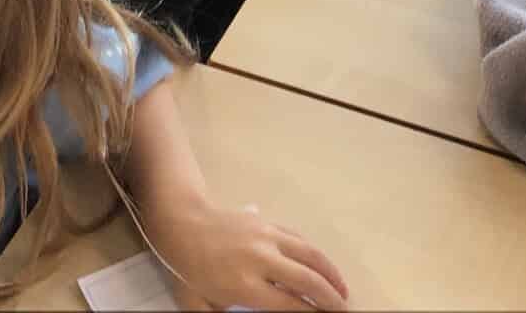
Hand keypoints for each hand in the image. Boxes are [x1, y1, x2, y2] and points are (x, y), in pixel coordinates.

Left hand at [147, 198, 348, 311]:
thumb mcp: (200, 307)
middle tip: (345, 312)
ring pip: (310, 255)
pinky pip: (299, 240)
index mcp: (244, 285)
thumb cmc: (187, 270)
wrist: (180, 223)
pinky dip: (316, 256)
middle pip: (308, 280)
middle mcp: (261, 259)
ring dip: (331, 275)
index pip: (290, 305)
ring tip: (343, 293)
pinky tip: (323, 268)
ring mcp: (267, 237)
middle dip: (331, 299)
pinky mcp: (268, 223)